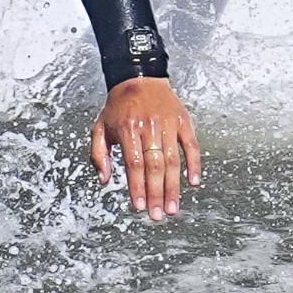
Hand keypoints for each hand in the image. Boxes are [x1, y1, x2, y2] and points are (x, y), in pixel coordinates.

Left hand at [91, 77, 200, 221]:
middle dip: (155, 194)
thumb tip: (103, 179)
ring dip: (173, 187)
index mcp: (127, 129)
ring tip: (172, 208)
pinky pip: (191, 145)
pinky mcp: (183, 121)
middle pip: (154, 166)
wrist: (138, 77)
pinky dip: (194, 164)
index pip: (134, 165)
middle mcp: (148, 127)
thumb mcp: (99, 127)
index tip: (138, 207)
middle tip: (157, 215)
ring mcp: (167, 124)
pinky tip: (193, 182)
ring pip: (173, 160)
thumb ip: (98, 154)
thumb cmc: (118, 106)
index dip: (137, 187)